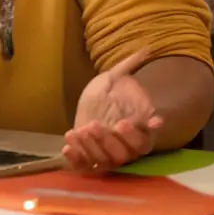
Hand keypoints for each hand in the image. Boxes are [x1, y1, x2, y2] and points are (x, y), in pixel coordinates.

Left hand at [64, 49, 162, 172]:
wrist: (95, 104)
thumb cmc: (112, 92)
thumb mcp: (117, 77)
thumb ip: (131, 66)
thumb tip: (146, 48)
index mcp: (140, 131)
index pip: (143, 140)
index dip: (134, 134)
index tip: (124, 121)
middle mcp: (126, 147)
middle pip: (123, 154)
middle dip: (108, 141)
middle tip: (95, 125)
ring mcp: (107, 153)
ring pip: (104, 160)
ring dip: (90, 148)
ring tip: (78, 132)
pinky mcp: (88, 156)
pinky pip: (85, 165)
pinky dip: (76, 160)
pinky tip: (66, 148)